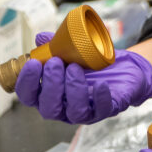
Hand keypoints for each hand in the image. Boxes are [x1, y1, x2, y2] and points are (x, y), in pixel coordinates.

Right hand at [15, 31, 151, 123]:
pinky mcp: (107, 109)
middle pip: (49, 108)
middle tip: (56, 62)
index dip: (26, 82)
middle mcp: (64, 108)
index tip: (32, 63)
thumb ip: (56, 46)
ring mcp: (86, 112)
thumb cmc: (93, 65)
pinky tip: (101, 83)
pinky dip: (100, 97)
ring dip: (72, 89)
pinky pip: (102, 110)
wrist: (125, 69)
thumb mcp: (74, 53)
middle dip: (50, 84)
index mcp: (50, 95)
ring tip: (75, 68)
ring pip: (74, 112)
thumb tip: (41, 38)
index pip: (29, 96)